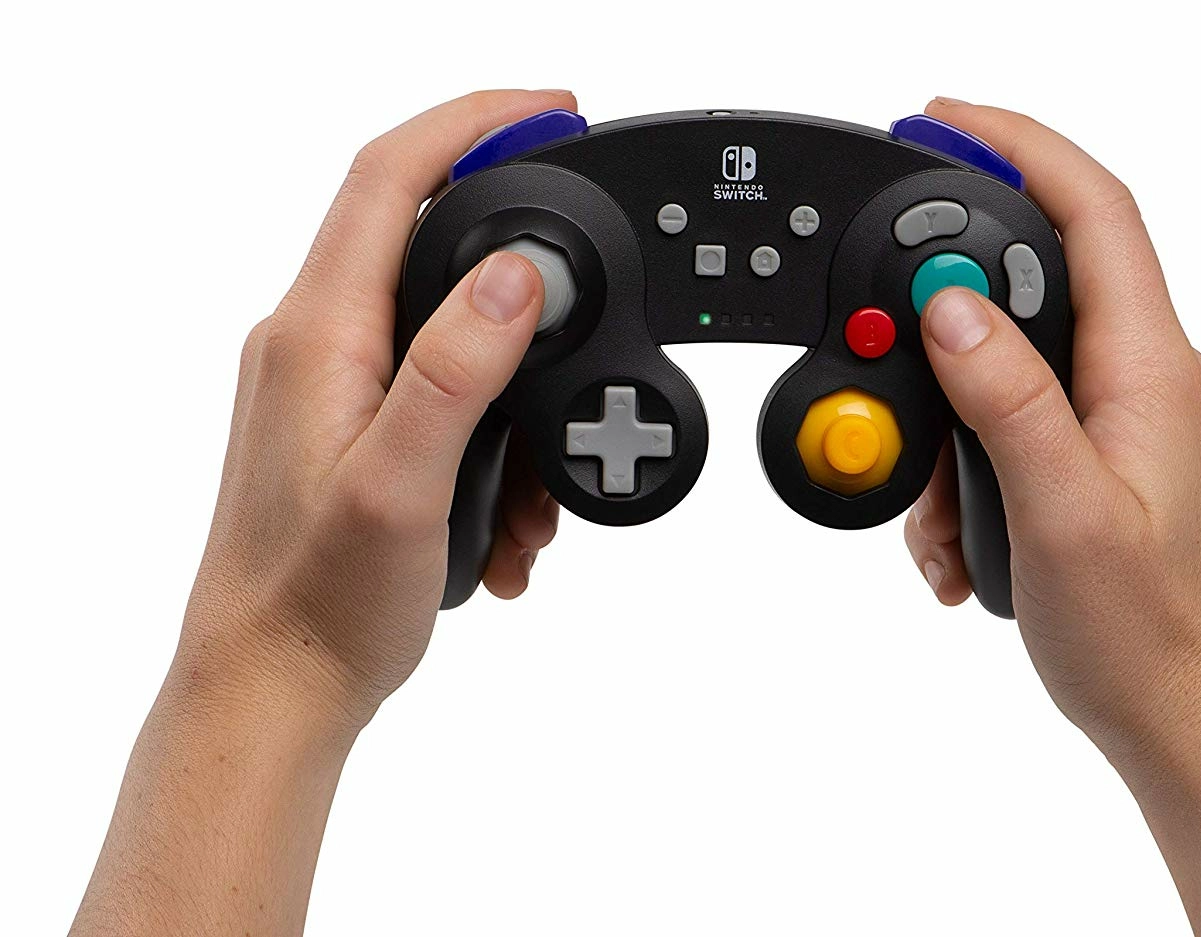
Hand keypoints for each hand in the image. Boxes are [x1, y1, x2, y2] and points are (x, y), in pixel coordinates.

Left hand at [185, 90, 573, 728]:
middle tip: (588, 295)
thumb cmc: (317, 604)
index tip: (554, 109)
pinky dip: (495, 435)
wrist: (274, 689)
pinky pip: (443, 392)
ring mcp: (334, 385)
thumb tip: (517, 270)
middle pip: (428, 237)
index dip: (474, 122)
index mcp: (317, 333)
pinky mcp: (356, 427)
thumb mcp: (402, 485)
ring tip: (540, 489)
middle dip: (522, 265)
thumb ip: (456, 367)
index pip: (390, 175)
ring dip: (518, 389)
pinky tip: (509, 517)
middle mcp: (315, 342)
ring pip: (450, 328)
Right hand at [904, 100, 1200, 934]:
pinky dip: (970, 471)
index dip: (1018, 145)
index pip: (1093, 211)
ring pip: (1012, 369)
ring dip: (951, 425)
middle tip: (891, 361)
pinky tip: (960, 543)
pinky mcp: (1104, 469)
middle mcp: (1147, 382)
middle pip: (1039, 282)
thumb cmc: (1158, 641)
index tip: (940, 120)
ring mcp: (1127, 426)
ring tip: (936, 514)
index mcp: (1152, 370)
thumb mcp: (1061, 511)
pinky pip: (1020, 429)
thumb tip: (952, 300)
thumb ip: (1006, 394)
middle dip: (950, 320)